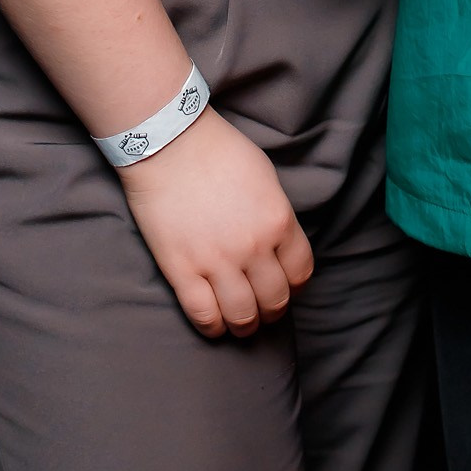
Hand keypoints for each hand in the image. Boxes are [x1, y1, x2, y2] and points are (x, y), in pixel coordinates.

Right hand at [120, 105, 314, 337]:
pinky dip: (213, 328)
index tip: (285, 286)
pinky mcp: (182, 270)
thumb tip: (278, 243)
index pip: (300, 272)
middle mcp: (253, 247)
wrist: (169, 143)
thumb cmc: (218, 151)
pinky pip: (204, 315)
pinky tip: (214, 324)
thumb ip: (276, 215)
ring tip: (240, 322)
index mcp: (278, 221)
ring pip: (242, 316)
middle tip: (262, 308)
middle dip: (272, 310)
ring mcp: (217, 262)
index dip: (295, 285)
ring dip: (245, 325)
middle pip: (275, 300)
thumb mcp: (266, 177)